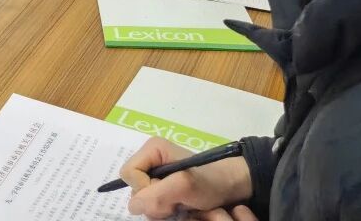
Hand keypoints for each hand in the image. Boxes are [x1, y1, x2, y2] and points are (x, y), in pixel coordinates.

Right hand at [121, 138, 252, 219]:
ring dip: (160, 208)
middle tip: (176, 202)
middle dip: (153, 201)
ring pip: (142, 200)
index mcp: (151, 150)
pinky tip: (179, 208)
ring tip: (180, 205)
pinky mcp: (162, 188)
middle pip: (134, 188)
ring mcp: (156, 175)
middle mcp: (150, 160)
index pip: (129, 173)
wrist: (231, 188)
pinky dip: (164, 210)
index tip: (168, 194)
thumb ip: (157, 194)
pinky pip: (151, 204)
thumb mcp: (185, 186)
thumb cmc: (211, 182)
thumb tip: (133, 206)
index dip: (144, 189)